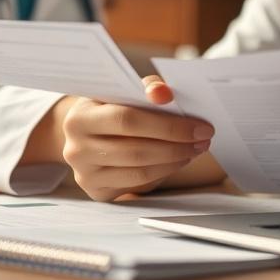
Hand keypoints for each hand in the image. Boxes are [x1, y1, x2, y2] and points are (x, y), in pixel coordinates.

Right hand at [61, 75, 214, 201]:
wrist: (85, 132)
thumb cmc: (112, 106)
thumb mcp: (124, 90)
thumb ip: (147, 87)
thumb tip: (163, 94)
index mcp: (79, 118)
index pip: (127, 120)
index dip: (167, 125)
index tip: (200, 125)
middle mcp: (76, 149)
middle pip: (136, 150)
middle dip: (176, 145)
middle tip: (203, 139)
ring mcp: (85, 175)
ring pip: (139, 172)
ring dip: (174, 161)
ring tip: (195, 149)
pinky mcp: (97, 192)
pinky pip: (137, 185)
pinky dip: (163, 173)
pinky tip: (178, 161)